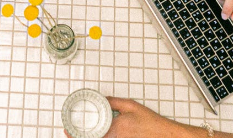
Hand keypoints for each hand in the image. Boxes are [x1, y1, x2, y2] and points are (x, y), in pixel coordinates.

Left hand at [62, 97, 180, 137]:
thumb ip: (114, 102)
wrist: (166, 135)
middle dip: (80, 137)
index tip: (66, 132)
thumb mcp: (131, 106)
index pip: (89, 135)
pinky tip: (98, 136)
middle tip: (70, 133)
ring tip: (80, 134)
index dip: (74, 136)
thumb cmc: (152, 123)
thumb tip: (102, 99)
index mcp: (114, 129)